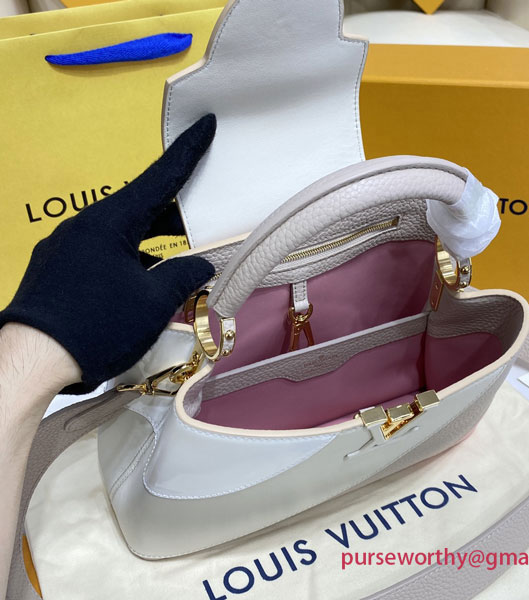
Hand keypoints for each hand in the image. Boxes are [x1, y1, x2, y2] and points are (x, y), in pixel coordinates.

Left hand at [0, 114, 216, 391]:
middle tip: (202, 209)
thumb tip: (200, 265)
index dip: (186, 153)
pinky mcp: (55, 269)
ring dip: (151, 239)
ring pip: (119, 231)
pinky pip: (100, 251)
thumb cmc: (97, 326)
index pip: (158, 179)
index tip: (203, 125)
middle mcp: (83, 225)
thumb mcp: (154, 302)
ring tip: (178, 252)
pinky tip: (141, 278)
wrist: (31, 361)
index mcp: (110, 222)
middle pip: (138, 206)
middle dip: (173, 208)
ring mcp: (64, 247)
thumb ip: (184, 275)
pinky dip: (128, 257)